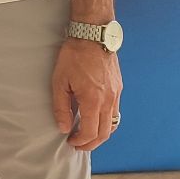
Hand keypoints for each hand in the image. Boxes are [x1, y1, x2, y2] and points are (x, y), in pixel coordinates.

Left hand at [52, 37, 121, 151]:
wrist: (93, 34)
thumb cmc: (74, 56)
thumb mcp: (60, 81)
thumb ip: (61, 107)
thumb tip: (63, 127)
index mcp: (93, 101)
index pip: (90, 133)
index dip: (80, 142)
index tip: (70, 141)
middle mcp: (108, 100)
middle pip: (104, 133)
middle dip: (91, 143)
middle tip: (78, 144)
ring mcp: (116, 94)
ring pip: (113, 124)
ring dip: (100, 134)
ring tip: (87, 134)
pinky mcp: (119, 87)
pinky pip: (116, 111)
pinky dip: (107, 121)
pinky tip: (96, 117)